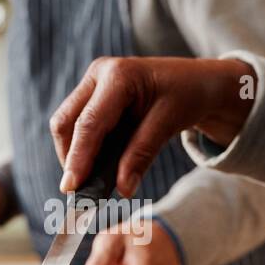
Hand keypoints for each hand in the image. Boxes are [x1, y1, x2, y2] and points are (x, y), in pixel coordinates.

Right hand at [51, 56, 256, 196]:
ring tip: (92, 180)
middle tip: (81, 191)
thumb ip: (142, 154)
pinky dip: (84, 147)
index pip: (90, 123)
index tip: (71, 188)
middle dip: (71, 157)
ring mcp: (93, 83)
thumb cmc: (187, 94)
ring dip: (75, 153)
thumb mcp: (169, 123)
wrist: (197, 81)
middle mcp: (99, 74)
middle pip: (67, 122)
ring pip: (67, 124)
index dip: (78, 157)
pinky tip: (97, 165)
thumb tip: (122, 188)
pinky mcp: (93, 95)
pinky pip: (78, 124)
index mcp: (118, 75)